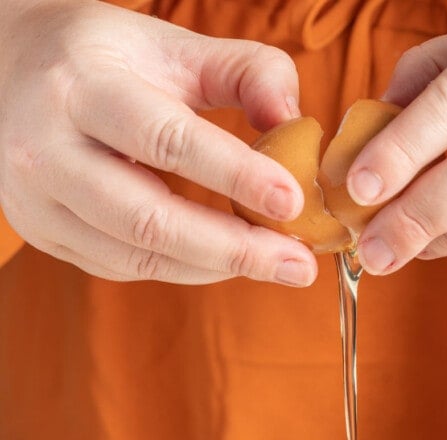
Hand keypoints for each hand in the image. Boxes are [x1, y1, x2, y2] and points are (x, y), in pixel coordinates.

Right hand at [0, 0, 317, 285]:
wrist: (2, 71)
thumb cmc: (101, 59)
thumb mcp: (167, 45)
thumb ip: (242, 71)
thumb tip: (296, 122)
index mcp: (80, 86)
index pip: (166, 139)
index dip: (233, 175)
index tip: (292, 201)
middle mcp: (47, 149)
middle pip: (150, 220)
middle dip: (234, 249)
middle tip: (299, 265)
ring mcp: (39, 201)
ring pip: (138, 256)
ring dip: (216, 267)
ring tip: (274, 264)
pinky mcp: (44, 234)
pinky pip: (124, 267)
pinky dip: (184, 268)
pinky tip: (224, 260)